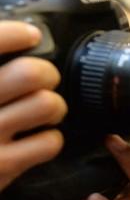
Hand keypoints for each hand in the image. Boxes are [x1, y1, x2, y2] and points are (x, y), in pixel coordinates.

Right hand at [0, 23, 67, 193]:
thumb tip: (15, 36)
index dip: (16, 34)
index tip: (30, 35)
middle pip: (31, 73)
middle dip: (46, 74)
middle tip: (44, 80)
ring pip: (47, 104)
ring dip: (54, 106)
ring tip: (43, 111)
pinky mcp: (1, 165)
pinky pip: (49, 142)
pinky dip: (51, 139)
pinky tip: (38, 138)